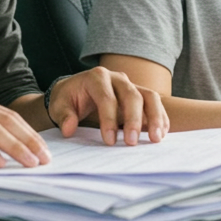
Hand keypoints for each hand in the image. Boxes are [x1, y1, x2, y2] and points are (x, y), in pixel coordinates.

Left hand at [47, 67, 168, 145]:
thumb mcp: (59, 105)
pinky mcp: (140, 94)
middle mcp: (117, 77)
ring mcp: (131, 84)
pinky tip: (160, 133)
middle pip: (132, 95)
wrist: (76, 90)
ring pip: (150, 96)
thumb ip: (64, 116)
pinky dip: (160, 118)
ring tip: (156, 138)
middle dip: (134, 119)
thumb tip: (69, 128)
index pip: (106, 98)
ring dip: (155, 117)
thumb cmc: (69, 99)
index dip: (109, 120)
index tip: (109, 141)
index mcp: (97, 77)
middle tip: (131, 142)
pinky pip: (154, 103)